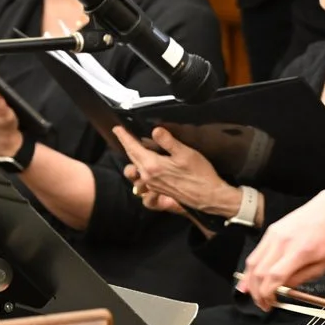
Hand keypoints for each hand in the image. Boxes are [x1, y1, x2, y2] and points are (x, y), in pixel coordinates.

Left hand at [114, 125, 240, 216]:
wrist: (207, 196)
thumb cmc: (199, 175)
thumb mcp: (185, 153)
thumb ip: (168, 141)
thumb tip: (155, 130)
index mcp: (152, 165)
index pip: (133, 147)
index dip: (124, 136)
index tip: (117, 128)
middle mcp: (148, 176)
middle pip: (132, 157)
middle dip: (127, 144)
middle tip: (123, 134)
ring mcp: (152, 185)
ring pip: (137, 167)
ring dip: (133, 156)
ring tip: (134, 147)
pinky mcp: (158, 189)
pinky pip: (143, 176)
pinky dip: (141, 166)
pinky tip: (147, 163)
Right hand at [238, 186, 324, 309]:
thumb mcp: (323, 265)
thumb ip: (300, 278)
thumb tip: (282, 290)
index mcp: (300, 251)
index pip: (274, 277)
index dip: (267, 294)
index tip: (270, 304)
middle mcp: (283, 241)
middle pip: (259, 272)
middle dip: (257, 293)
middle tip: (262, 304)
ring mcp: (274, 234)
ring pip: (252, 262)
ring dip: (249, 282)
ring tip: (253, 295)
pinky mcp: (271, 230)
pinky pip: (256, 252)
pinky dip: (251, 268)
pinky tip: (249, 279)